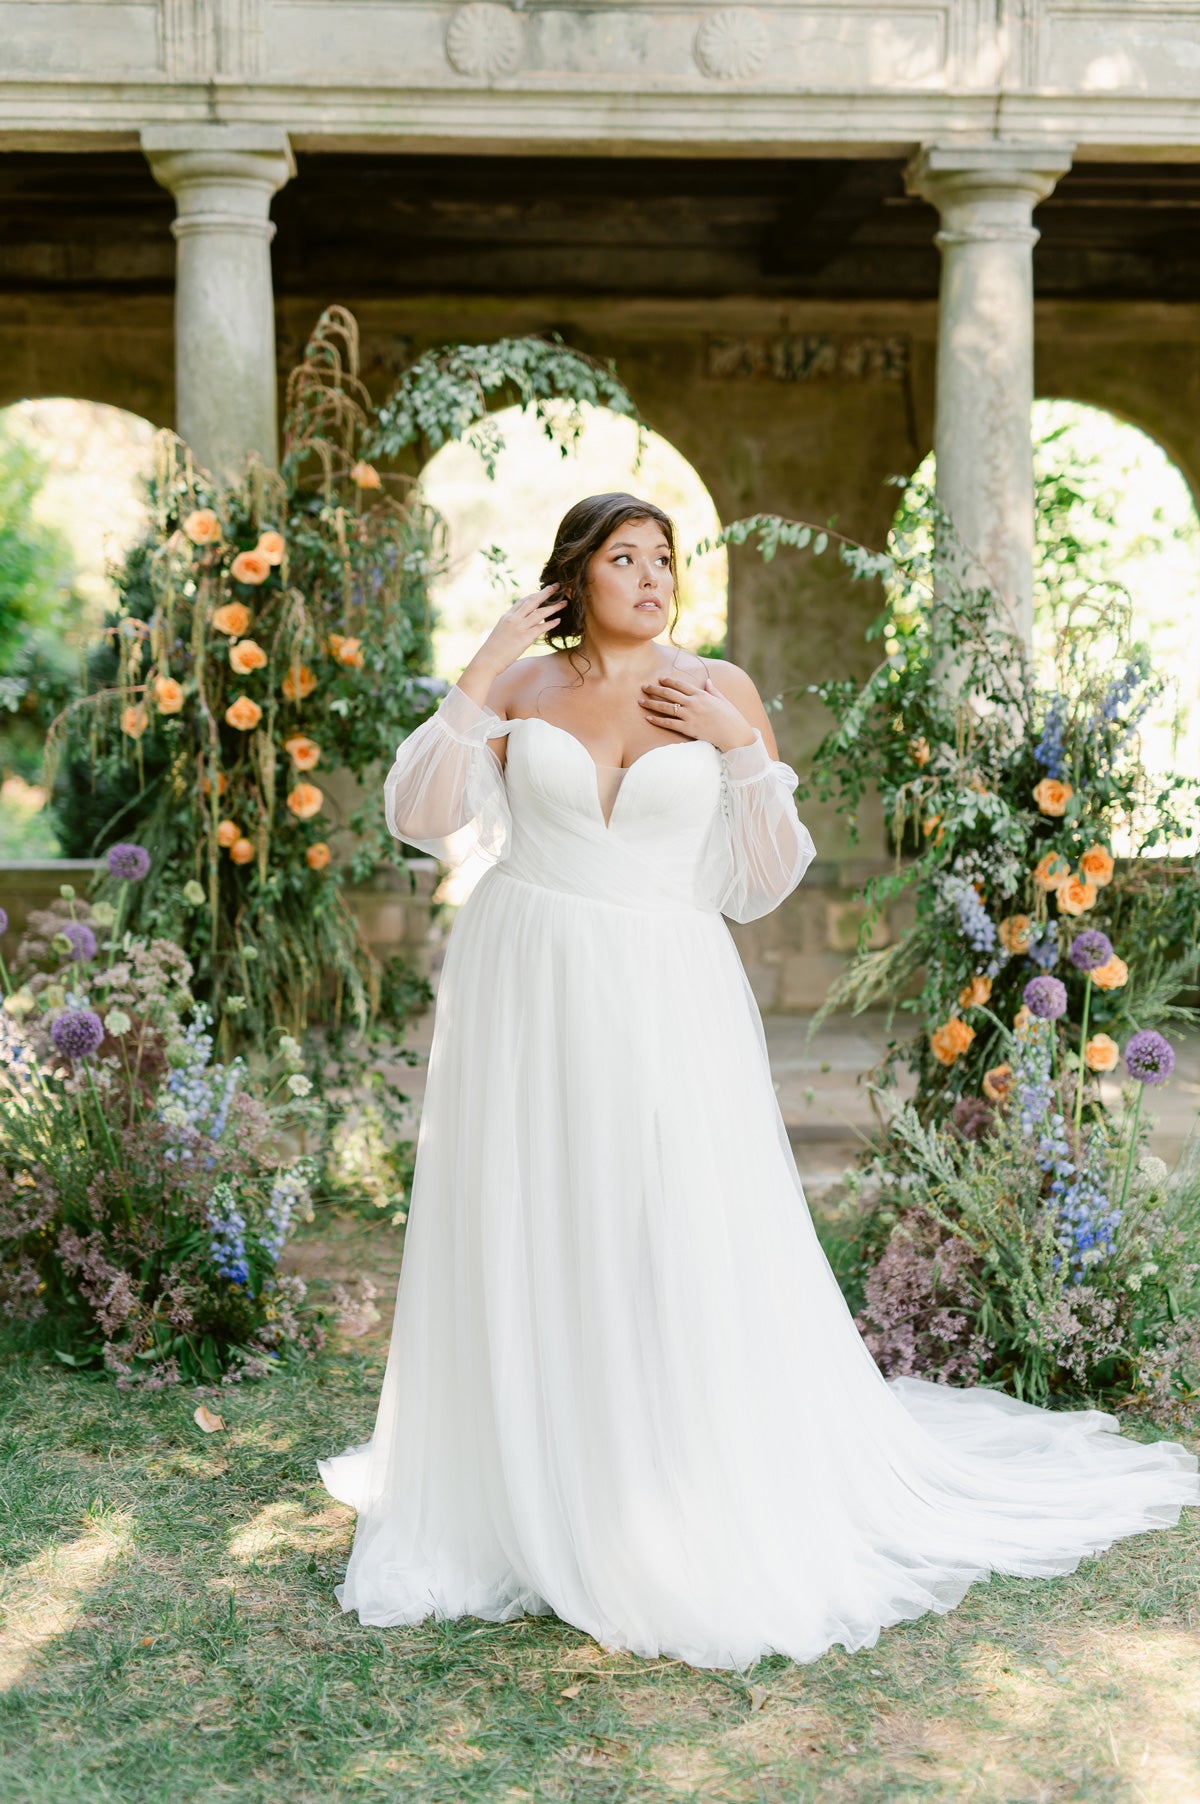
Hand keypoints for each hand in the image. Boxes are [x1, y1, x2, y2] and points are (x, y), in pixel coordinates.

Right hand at [465, 584, 562, 680]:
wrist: (487, 660)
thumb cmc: (492, 650)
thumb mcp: (500, 632)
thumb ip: (509, 626)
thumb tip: (516, 627)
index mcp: (507, 616)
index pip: (522, 601)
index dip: (534, 595)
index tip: (543, 591)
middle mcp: (514, 619)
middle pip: (532, 601)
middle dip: (546, 593)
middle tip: (556, 586)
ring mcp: (520, 627)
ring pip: (540, 613)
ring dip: (554, 607)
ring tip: (564, 603)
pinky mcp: (525, 638)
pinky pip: (541, 628)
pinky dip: (550, 623)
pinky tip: (558, 620)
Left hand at [638, 672, 756, 752]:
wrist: (735, 734)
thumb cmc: (732, 718)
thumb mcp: (723, 700)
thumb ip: (713, 690)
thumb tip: (707, 681)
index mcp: (702, 695)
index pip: (681, 685)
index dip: (669, 682)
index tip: (660, 679)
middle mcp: (694, 703)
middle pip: (670, 694)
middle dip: (655, 689)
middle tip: (643, 687)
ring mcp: (690, 715)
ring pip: (666, 707)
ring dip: (652, 703)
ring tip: (641, 701)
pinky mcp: (688, 728)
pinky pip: (669, 723)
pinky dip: (657, 720)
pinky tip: (648, 718)